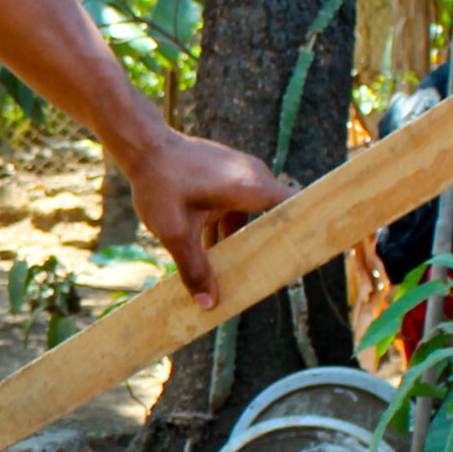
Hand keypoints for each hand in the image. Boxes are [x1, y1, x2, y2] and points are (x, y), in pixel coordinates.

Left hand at [121, 131, 291, 310]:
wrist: (143, 146)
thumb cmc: (160, 182)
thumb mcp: (175, 232)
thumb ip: (194, 268)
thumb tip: (209, 305)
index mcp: (252, 186)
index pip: (298, 206)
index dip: (308, 230)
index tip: (309, 255)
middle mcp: (254, 177)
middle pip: (275, 217)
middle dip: (270, 248)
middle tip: (270, 279)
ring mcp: (241, 176)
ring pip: (252, 216)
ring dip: (242, 242)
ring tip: (237, 276)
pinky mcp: (227, 178)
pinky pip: (237, 208)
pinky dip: (227, 230)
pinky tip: (212, 254)